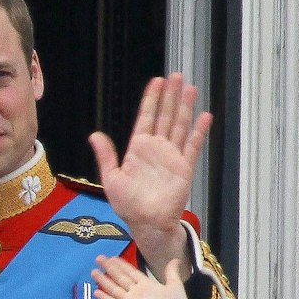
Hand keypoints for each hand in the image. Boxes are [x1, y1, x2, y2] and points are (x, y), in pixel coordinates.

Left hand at [88, 74, 210, 258]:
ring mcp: (172, 156)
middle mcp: (156, 149)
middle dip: (170, 96)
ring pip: (180, 126)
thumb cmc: (128, 204)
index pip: (146, 117)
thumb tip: (94, 135)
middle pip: (165, 116)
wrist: (145, 223)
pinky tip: (204, 116)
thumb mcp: (111, 178)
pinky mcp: (184, 168)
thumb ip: (106, 155)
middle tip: (177, 76)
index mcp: (138, 149)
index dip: (151, 99)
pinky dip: (199, 131)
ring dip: (185, 107)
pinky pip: (193, 146)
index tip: (156, 82)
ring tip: (191, 88)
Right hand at [93, 255, 190, 298]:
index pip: (131, 272)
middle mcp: (136, 292)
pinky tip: (96, 292)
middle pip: (120, 277)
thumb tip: (175, 259)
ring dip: (104, 280)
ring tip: (93, 271)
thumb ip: (171, 273)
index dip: (121, 264)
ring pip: (114, 289)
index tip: (112, 257)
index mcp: (147, 284)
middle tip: (98, 258)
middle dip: (109, 268)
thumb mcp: (175, 285)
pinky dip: (105, 298)